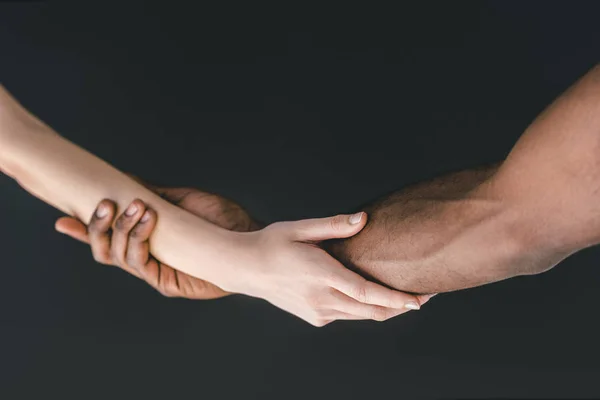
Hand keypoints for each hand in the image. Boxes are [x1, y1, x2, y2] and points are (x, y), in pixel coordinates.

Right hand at [55, 178, 260, 298]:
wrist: (248, 235)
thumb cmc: (220, 219)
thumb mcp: (181, 200)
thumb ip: (151, 194)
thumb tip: (123, 177)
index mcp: (145, 239)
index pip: (107, 237)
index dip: (83, 231)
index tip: (62, 218)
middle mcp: (146, 257)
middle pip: (104, 251)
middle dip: (97, 227)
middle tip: (107, 203)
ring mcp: (155, 271)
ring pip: (118, 257)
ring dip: (122, 229)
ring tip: (138, 207)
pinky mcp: (167, 282)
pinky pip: (141, 266)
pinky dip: (137, 243)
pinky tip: (146, 221)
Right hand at [228, 212, 433, 325]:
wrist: (245, 269)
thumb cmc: (272, 243)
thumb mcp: (299, 228)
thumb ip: (333, 226)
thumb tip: (363, 219)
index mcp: (320, 274)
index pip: (365, 292)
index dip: (394, 298)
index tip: (418, 300)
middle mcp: (321, 298)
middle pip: (371, 310)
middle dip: (401, 306)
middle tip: (426, 295)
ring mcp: (318, 312)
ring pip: (362, 316)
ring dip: (386, 309)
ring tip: (408, 296)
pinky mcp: (315, 317)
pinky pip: (348, 315)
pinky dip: (365, 308)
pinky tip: (374, 296)